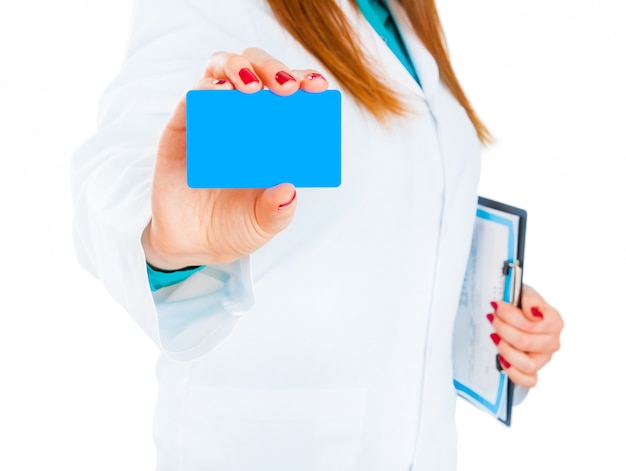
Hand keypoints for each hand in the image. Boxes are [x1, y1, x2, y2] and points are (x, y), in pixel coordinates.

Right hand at [142, 48, 328, 269]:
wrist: (192, 244)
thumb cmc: (236, 227)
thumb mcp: (264, 224)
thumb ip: (277, 211)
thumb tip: (288, 191)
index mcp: (272, 133)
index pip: (290, 93)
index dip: (305, 81)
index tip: (319, 86)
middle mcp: (243, 118)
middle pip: (257, 69)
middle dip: (273, 68)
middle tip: (287, 87)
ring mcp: (212, 118)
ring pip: (222, 69)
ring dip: (239, 67)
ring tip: (252, 87)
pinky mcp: (182, 126)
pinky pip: (192, 98)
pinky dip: (206, 89)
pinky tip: (220, 94)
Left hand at [488, 284, 563, 387]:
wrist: (513, 316)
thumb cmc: (520, 305)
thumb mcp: (524, 293)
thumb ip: (531, 298)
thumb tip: (532, 310)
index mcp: (554, 322)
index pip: (530, 324)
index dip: (509, 315)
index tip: (497, 306)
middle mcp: (552, 342)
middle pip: (525, 342)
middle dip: (503, 329)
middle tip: (492, 319)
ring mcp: (543, 359)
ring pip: (526, 364)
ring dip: (505, 350)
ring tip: (495, 337)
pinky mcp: (533, 371)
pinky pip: (528, 381)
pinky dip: (513, 372)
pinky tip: (502, 359)